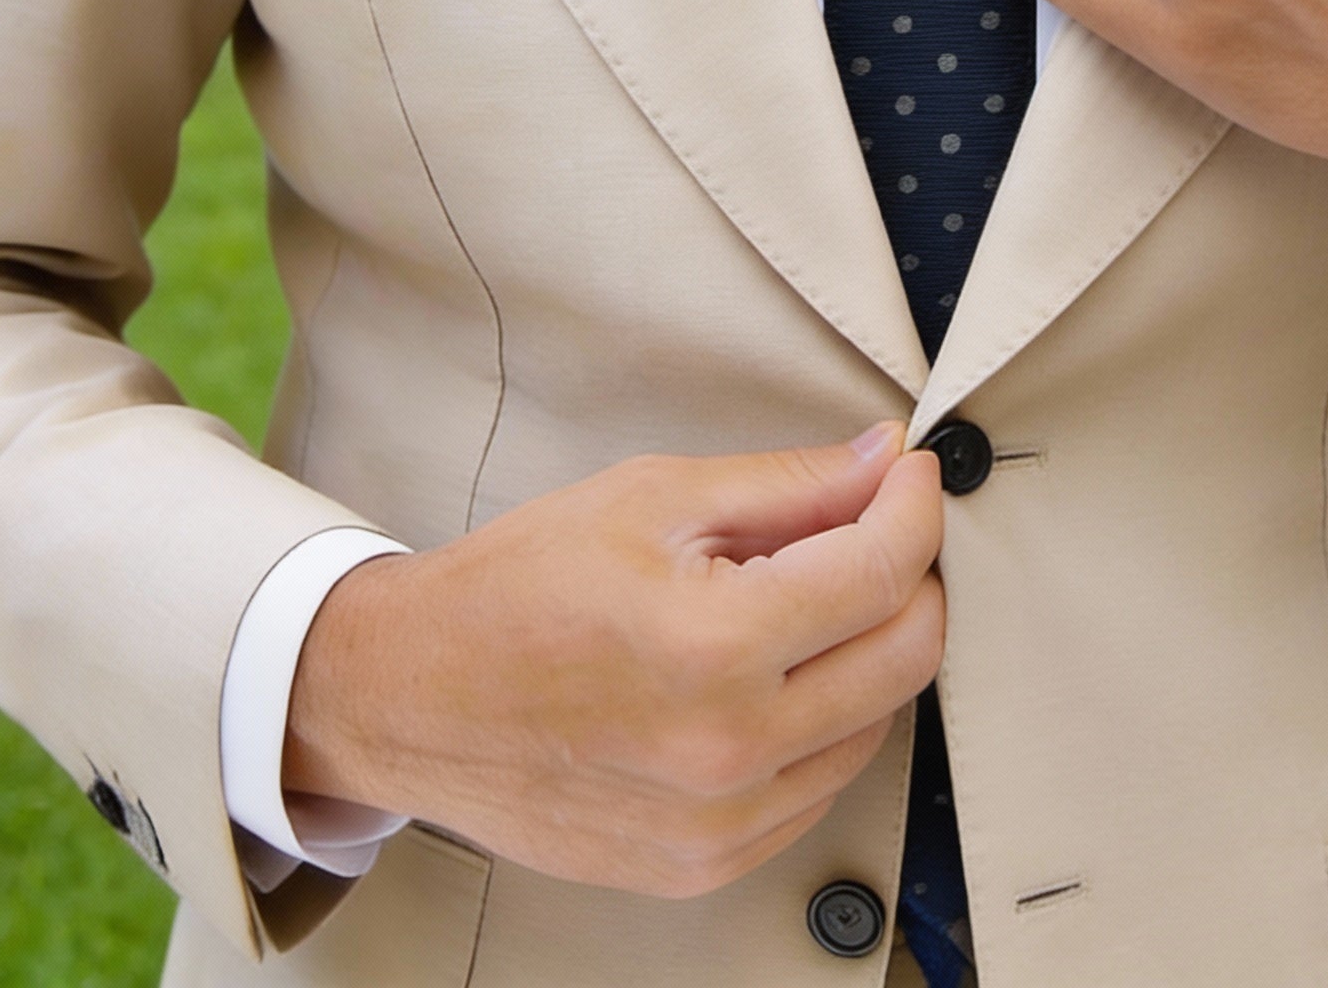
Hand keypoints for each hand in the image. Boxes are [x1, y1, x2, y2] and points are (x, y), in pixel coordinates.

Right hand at [283, 424, 943, 898]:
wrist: (412, 698)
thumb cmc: (515, 591)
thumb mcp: (652, 498)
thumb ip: (788, 484)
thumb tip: (883, 462)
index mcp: (713, 647)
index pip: (882, 571)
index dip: (915, 506)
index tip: (910, 476)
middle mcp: (728, 751)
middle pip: (906, 656)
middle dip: (910, 575)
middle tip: (874, 528)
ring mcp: (719, 825)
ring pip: (875, 725)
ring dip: (868, 651)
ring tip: (800, 601)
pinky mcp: (704, 865)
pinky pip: (818, 788)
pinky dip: (823, 722)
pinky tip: (771, 675)